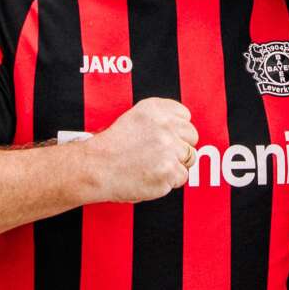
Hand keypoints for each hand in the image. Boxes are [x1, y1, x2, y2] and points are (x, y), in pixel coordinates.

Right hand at [85, 98, 199, 203]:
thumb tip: (183, 132)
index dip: (176, 130)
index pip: (185, 115)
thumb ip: (160, 120)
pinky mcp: (169, 170)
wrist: (95, 167)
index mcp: (156, 108)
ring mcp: (169, 148)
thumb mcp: (135, 118)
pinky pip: (181, 177)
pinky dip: (169, 181)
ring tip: (154, 166)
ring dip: (176, 165)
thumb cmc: (112, 147)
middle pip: (192, 136)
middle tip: (160, 155)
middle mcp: (165, 125)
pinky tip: (152, 177)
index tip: (166, 137)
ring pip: (189, 158)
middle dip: (180, 147)